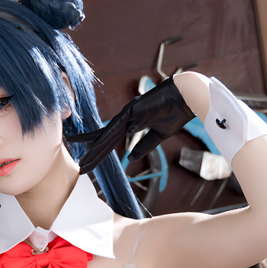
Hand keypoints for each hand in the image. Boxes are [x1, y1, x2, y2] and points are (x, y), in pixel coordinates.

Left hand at [66, 76, 194, 172]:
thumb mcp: (158, 136)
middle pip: (105, 139)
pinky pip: (116, 127)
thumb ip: (144, 146)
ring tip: (82, 161)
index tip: (90, 163)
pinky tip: (94, 147)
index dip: (100, 152)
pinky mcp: (132, 110)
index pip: (111, 141)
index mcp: (132, 124)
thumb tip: (130, 157)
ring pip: (107, 134)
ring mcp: (128, 114)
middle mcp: (126, 119)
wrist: (186, 100)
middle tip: (81, 168)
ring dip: (94, 149)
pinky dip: (105, 136)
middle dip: (92, 154)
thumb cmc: (175, 113)